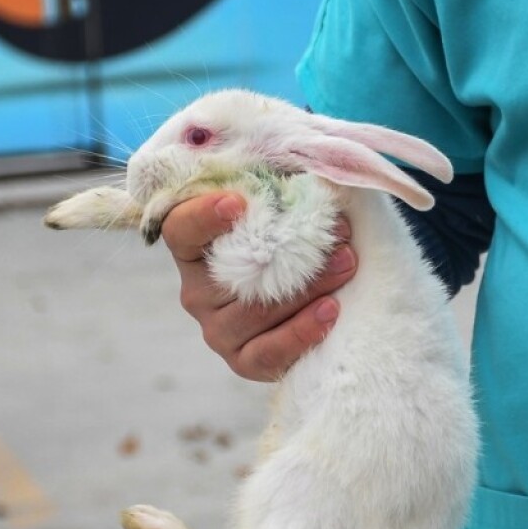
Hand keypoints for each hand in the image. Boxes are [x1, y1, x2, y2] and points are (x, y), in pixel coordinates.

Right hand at [161, 191, 357, 381]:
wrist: (315, 296)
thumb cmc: (293, 240)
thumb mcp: (281, 208)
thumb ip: (282, 188)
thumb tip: (313, 167)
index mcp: (194, 248)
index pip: (180, 229)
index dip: (202, 216)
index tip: (237, 202)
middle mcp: (197, 292)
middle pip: (233, 274)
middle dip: (291, 250)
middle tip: (336, 232)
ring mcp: (218, 330)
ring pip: (256, 312)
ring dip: (308, 287)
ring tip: (347, 264)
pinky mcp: (244, 361)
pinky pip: (268, 353)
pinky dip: (301, 333)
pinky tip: (331, 310)